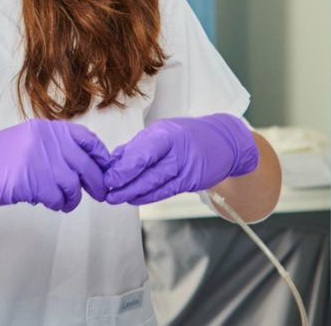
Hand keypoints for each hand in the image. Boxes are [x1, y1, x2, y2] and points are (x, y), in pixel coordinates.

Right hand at [0, 119, 111, 212]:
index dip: (101, 156)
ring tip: (64, 201)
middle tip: (100, 193)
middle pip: (85, 165)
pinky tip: (52, 203)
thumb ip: (55, 147)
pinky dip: (59, 203)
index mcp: (47, 129)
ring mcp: (39, 160)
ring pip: (73, 184)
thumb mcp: (29, 141)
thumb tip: (86, 165)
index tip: (106, 169)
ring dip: (73, 197)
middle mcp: (46, 141)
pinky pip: (57, 197)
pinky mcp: (31, 180)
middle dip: (97, 182)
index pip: (86, 139)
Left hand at [104, 113, 258, 204]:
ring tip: (116, 197)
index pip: (142, 152)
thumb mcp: (162, 132)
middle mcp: (177, 149)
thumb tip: (112, 160)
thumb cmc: (186, 135)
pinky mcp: (193, 181)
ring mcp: (187, 166)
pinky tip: (135, 198)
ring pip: (156, 183)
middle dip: (125, 183)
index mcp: (166, 133)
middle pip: (148, 169)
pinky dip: (149, 196)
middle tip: (108, 192)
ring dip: (134, 192)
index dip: (123, 167)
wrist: (223, 142)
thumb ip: (138, 146)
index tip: (107, 177)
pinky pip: (167, 191)